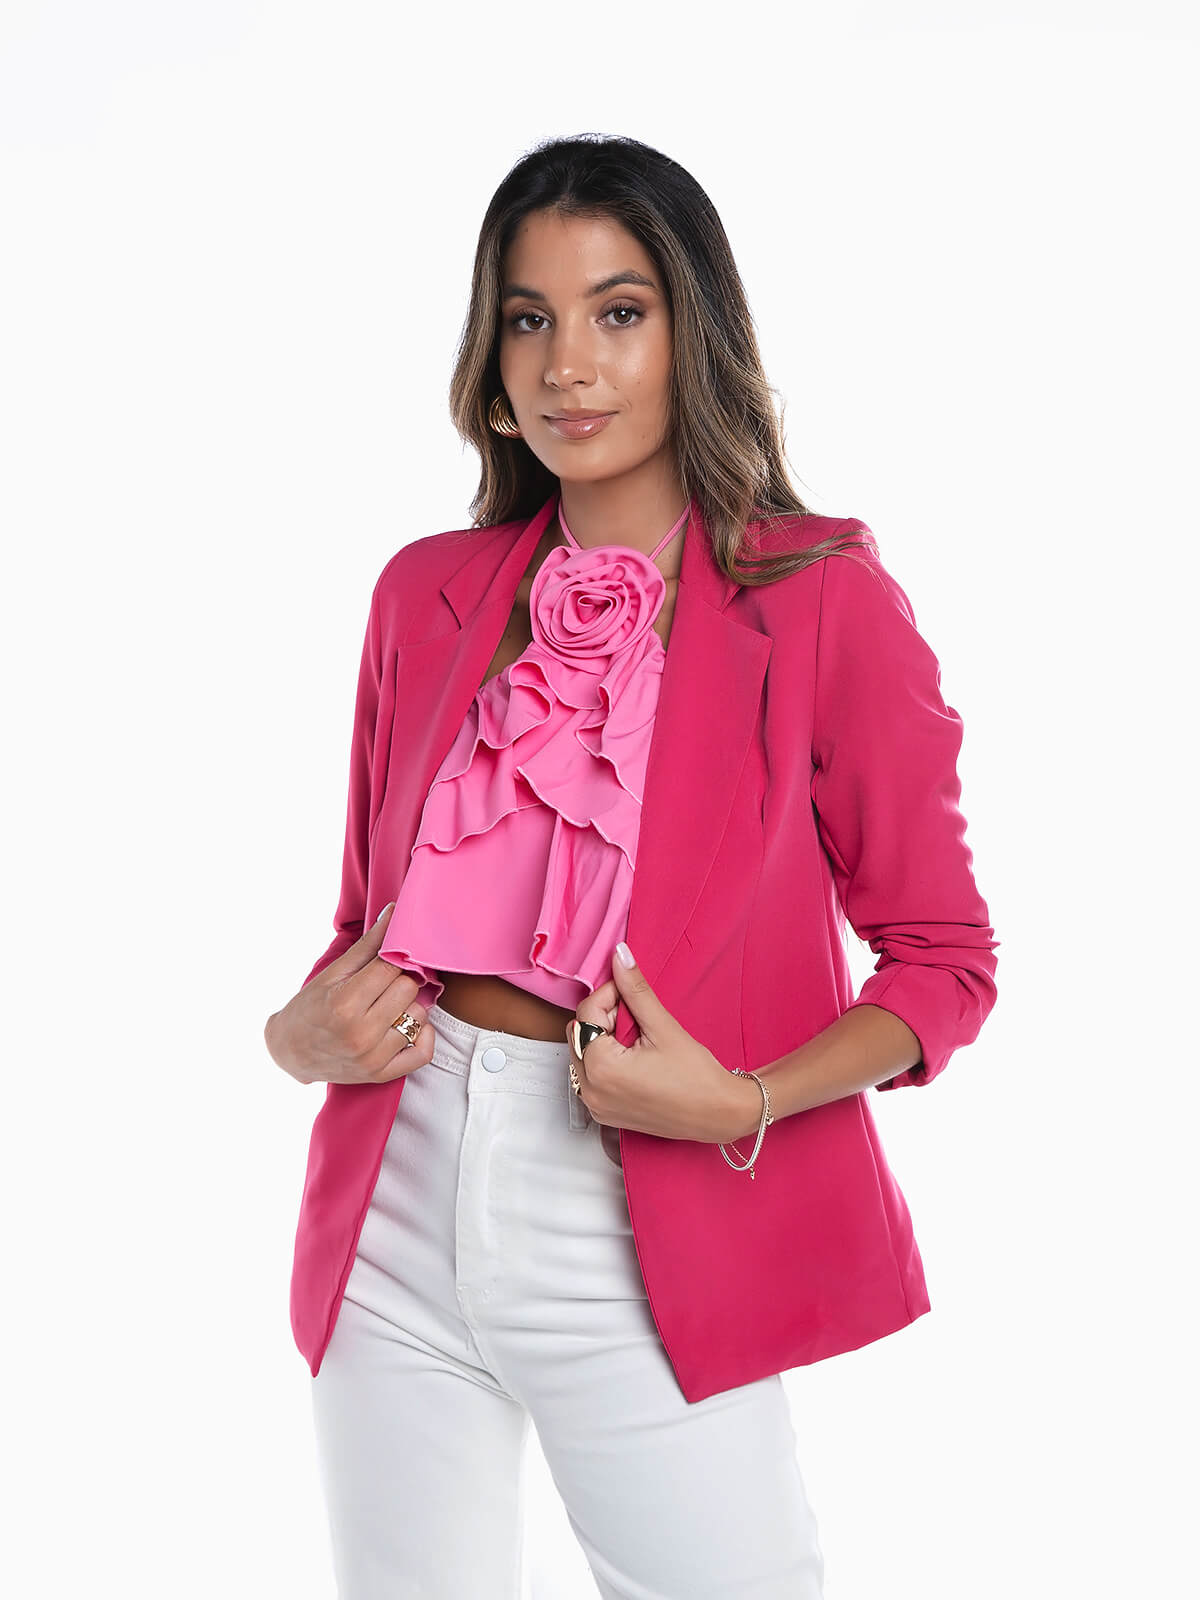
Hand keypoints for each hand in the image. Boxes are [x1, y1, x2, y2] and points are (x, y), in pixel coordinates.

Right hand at [264, 903, 435, 1085]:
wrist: (290, 1050)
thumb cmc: (311, 1006)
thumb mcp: (334, 972)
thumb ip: (368, 944)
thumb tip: (395, 911)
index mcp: (345, 1003)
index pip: (391, 968)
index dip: (395, 958)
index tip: (391, 957)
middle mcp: (360, 1033)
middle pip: (409, 990)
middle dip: (400, 981)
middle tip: (387, 982)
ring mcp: (372, 1058)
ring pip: (419, 1017)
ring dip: (410, 1007)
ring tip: (390, 1004)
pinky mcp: (381, 1075)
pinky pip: (423, 1053)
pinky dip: (423, 1036)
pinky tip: (407, 1025)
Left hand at [565, 943, 762, 1143]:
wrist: (718, 1114)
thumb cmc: (697, 1078)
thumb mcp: (663, 1027)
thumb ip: (635, 990)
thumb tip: (620, 956)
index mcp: (601, 1068)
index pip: (586, 1012)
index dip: (610, 996)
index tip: (634, 994)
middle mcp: (591, 1091)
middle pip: (579, 1033)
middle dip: (603, 1018)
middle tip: (637, 1019)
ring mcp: (596, 1106)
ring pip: (582, 1054)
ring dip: (603, 1039)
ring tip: (637, 1040)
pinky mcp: (605, 1114)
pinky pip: (590, 1077)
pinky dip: (605, 1062)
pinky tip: (633, 1059)